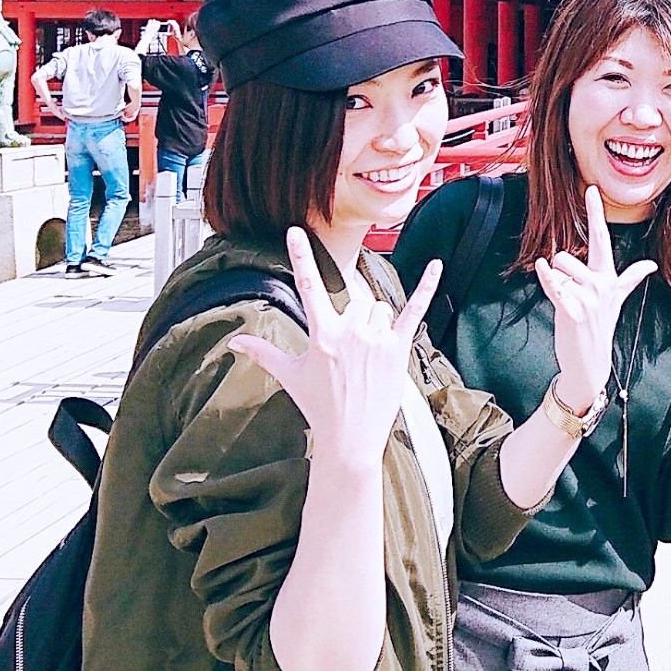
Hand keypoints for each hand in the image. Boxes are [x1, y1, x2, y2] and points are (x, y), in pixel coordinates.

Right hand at [227, 229, 440, 475]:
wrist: (350, 439)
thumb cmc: (320, 407)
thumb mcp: (290, 376)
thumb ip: (263, 352)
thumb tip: (234, 341)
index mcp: (322, 335)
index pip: (308, 288)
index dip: (301, 257)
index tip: (296, 232)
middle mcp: (350, 333)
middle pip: (358, 303)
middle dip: (356, 322)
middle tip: (351, 355)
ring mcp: (377, 339)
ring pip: (380, 310)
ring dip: (376, 326)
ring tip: (368, 358)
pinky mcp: (399, 348)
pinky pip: (415, 310)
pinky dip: (426, 287)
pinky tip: (436, 266)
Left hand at [533, 185, 656, 412]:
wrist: (590, 362)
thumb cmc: (598, 326)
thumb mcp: (616, 299)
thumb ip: (631, 279)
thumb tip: (652, 266)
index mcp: (607, 278)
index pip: (602, 238)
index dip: (595, 213)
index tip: (592, 189)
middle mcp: (600, 285)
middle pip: (569, 258)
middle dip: (562, 268)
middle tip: (570, 295)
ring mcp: (588, 300)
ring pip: (560, 272)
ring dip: (556, 285)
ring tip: (566, 306)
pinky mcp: (573, 313)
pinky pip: (556, 288)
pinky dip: (547, 278)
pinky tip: (541, 267)